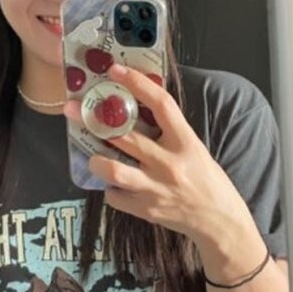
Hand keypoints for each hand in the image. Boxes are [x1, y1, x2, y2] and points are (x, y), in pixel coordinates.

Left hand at [63, 63, 253, 244]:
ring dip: (96, 161)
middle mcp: (169, 162)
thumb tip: (137, 108)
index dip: (137, 83)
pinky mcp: (145, 209)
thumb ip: (168, 131)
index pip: (161, 104)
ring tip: (92, 157)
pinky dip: (111, 189)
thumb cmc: (206, 179)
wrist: (219, 220)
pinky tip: (115, 186)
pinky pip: (114, 196)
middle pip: (125, 136)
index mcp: (185, 141)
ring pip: (112, 169)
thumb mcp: (193, 148)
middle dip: (93, 121)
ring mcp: (155, 188)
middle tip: (74, 111)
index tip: (115, 71)